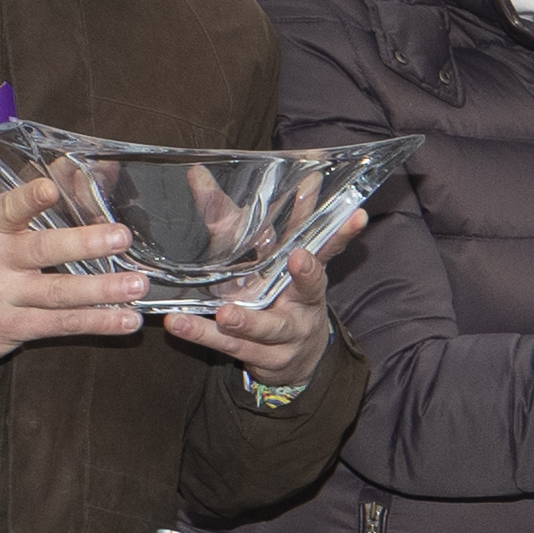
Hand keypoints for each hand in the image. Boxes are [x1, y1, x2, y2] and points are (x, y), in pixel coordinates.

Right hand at [0, 171, 156, 368]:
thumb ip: (31, 201)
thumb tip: (72, 167)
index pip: (9, 209)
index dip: (30, 198)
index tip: (51, 188)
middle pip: (42, 251)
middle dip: (84, 243)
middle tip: (120, 237)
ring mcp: (6, 298)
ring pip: (58, 293)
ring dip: (102, 290)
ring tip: (137, 286)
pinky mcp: (16, 329)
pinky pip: (61, 325)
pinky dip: (97, 322)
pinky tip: (126, 320)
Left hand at [165, 214, 357, 392]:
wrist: (292, 360)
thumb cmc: (273, 294)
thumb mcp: (259, 256)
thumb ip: (229, 216)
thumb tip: (197, 172)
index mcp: (308, 275)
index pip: (328, 247)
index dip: (342, 231)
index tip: (355, 215)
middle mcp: (302, 304)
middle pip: (309, 289)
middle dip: (306, 274)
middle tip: (299, 256)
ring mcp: (285, 335)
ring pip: (266, 328)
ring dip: (245, 320)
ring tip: (225, 313)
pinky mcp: (261, 358)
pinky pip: (230, 346)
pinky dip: (202, 335)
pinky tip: (179, 324)